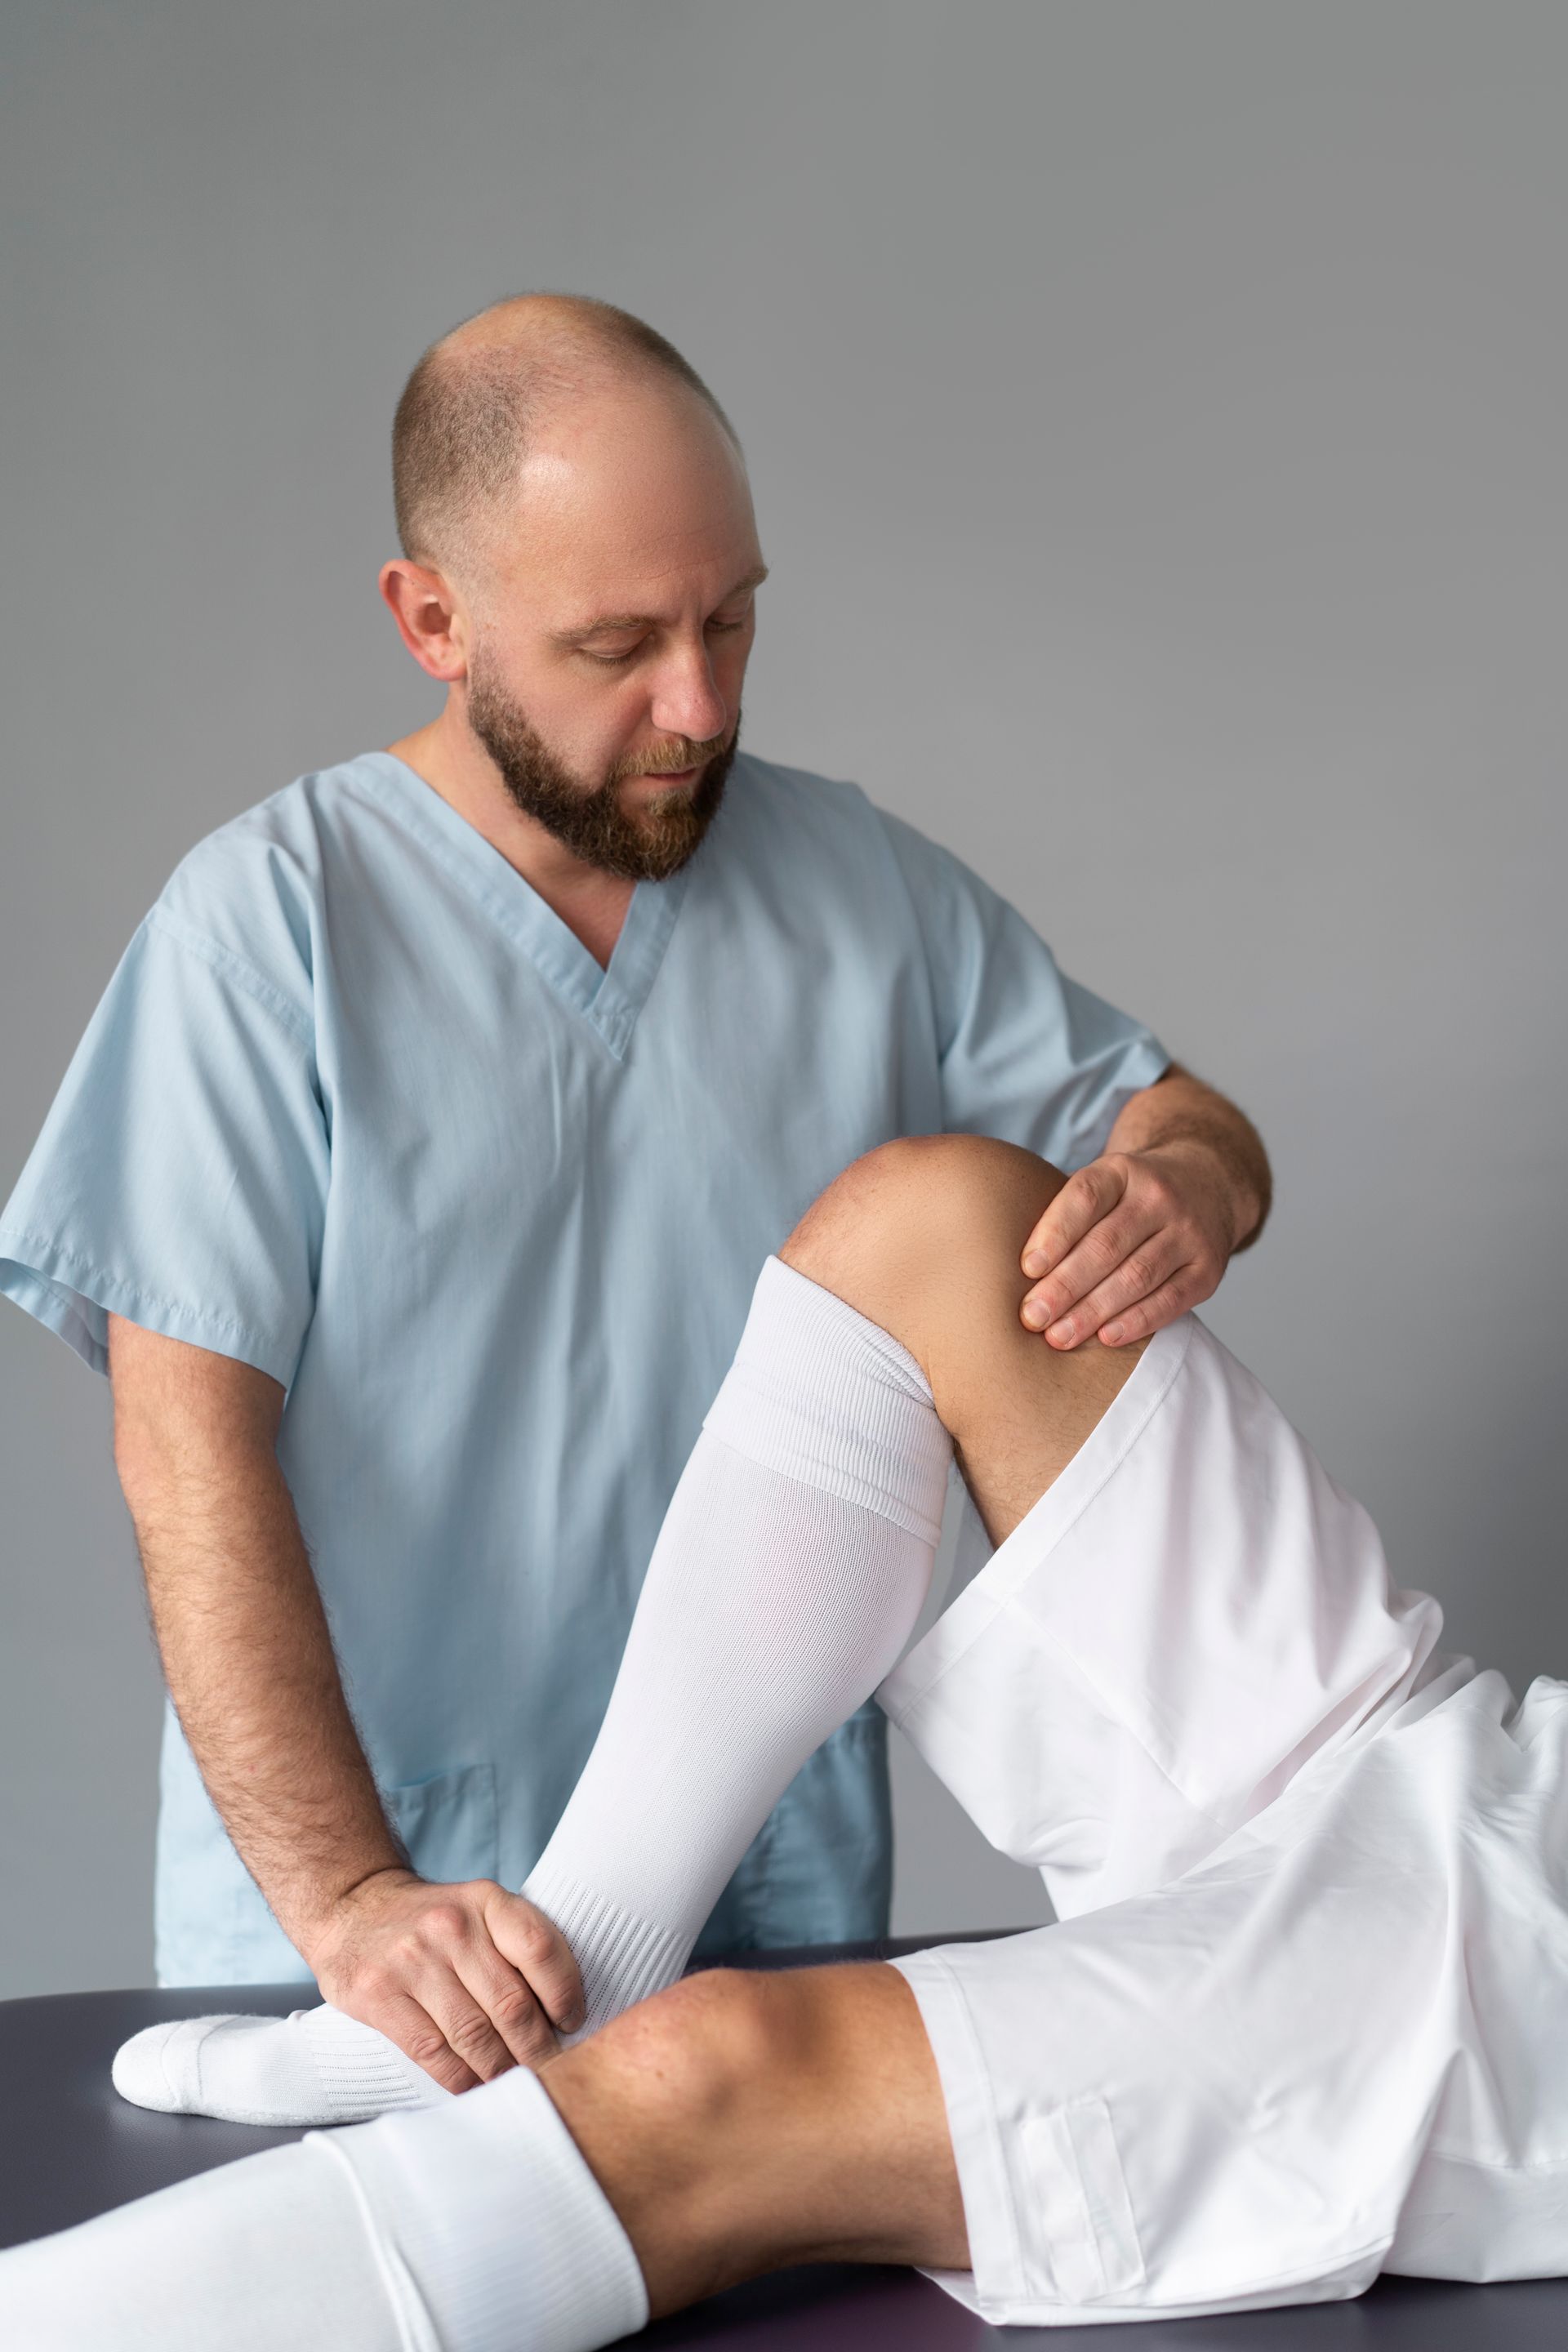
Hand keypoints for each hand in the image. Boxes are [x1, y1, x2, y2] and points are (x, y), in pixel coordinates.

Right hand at [301, 1867, 583, 2091]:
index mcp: (486, 1901)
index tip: (571, 2024)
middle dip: (537, 2049)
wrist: (353, 1906)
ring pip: (473, 2034)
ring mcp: (411, 1960)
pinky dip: (460, 2078)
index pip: (540, 1949)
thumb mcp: (477, 1908)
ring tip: (515, 2083)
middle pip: (510, 2003)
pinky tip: (474, 2086)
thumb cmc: (432, 1920)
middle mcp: (451, 1926)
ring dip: (501, 2070)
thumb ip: (514, 1946)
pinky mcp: (378, 1994)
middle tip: (549, 2070)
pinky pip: (432, 2051)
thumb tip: (561, 2014)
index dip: (565, 1994)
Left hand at [1018, 1142, 1242, 1348]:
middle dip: (1065, 1285)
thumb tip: (1015, 1273)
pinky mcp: (1208, 1269)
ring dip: (1093, 1310)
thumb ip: (1066, 1216)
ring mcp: (1189, 1233)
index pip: (1085, 1197)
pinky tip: (1105, 1338)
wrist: (1208, 1183)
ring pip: (1136, 1276)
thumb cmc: (1130, 1197)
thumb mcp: (1103, 1183)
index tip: (1027, 1268)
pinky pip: (1171, 1300)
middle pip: (1107, 1244)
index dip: (1055, 1233)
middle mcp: (1160, 1197)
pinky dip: (1136, 1321)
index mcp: (1123, 1170)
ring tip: (1059, 1336)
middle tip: (1033, 1316)